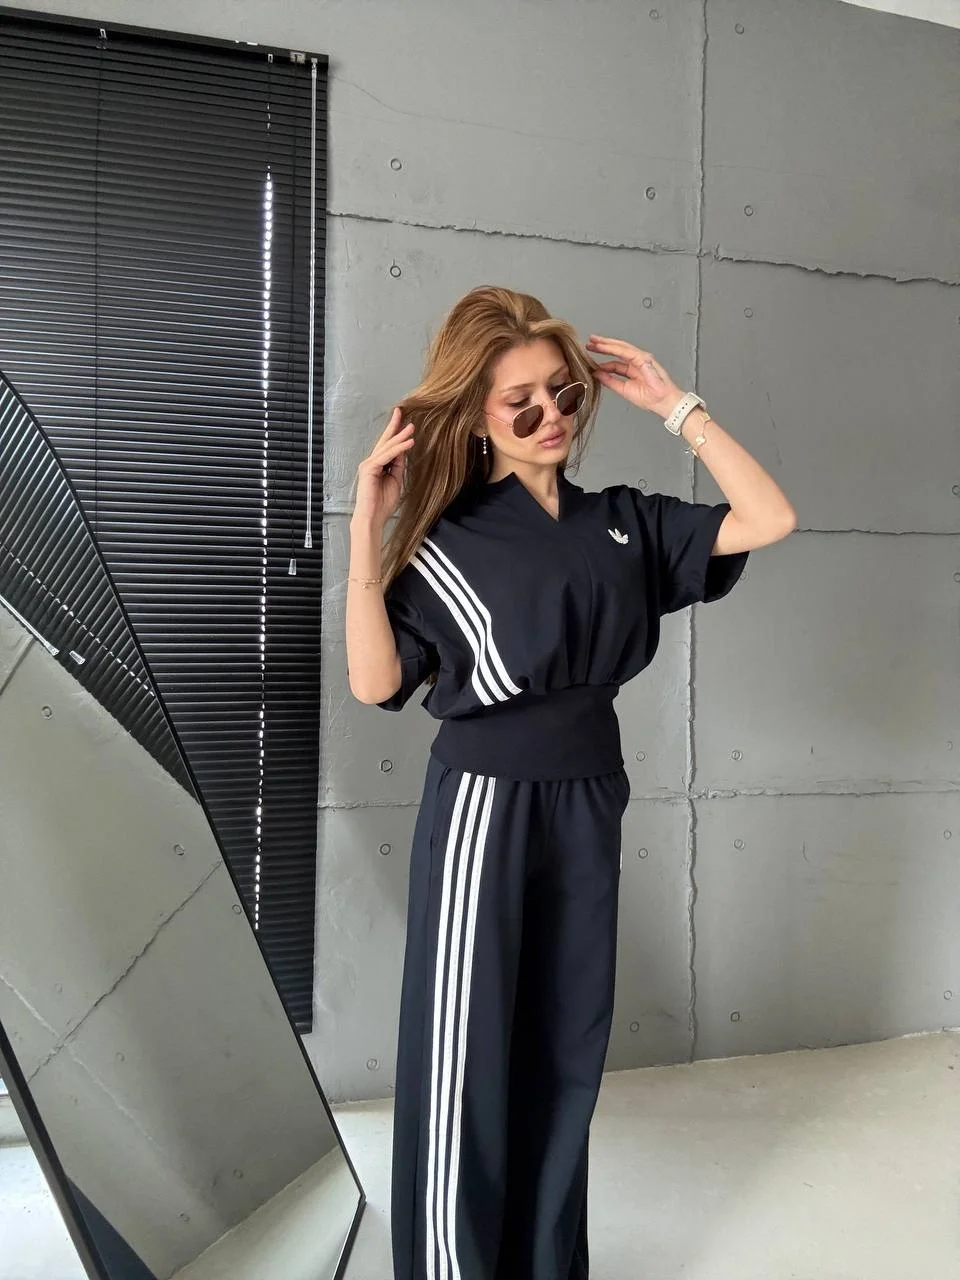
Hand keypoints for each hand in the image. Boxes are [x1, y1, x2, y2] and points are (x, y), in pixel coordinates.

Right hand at [352, 407, 414, 526]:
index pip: (388, 446)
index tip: (403, 422)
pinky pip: (387, 455)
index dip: (395, 434)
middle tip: (401, 412)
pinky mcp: (370, 468)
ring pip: (387, 447)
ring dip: (400, 436)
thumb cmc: (382, 504)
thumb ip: (398, 466)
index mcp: (377, 466)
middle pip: (384, 441)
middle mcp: (371, 462)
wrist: (372, 517)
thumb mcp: (396, 481)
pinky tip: (408, 443)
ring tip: (411, 427)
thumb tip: (404, 451)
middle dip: (394, 426)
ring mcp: (368, 464)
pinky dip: (399, 449)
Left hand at [585, 334, 683, 418]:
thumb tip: (596, 373)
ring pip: (621, 347)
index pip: (615, 361)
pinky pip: (627, 352)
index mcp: (632, 369)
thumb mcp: (623, 389)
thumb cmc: (649, 398)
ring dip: (607, 344)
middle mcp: (637, 361)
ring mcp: (641, 359)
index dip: (603, 359)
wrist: (661, 402)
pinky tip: (605, 347)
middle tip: (590, 342)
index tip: (590, 357)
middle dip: (603, 345)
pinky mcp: (644, 359)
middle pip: (618, 350)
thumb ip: (610, 381)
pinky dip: (615, 348)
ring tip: (594, 342)